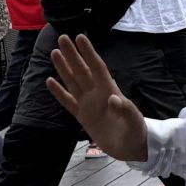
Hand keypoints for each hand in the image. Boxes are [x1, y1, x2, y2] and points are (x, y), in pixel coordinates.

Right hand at [45, 34, 150, 162]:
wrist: (131, 147)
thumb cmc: (136, 131)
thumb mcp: (134, 121)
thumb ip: (125, 110)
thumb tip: (113, 99)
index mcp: (109, 91)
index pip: (97, 68)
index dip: (89, 53)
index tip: (80, 37)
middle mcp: (97, 94)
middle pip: (82, 70)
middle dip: (72, 54)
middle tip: (62, 37)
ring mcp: (88, 104)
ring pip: (73, 82)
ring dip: (64, 68)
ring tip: (54, 52)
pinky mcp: (82, 117)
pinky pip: (68, 102)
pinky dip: (58, 92)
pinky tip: (49, 81)